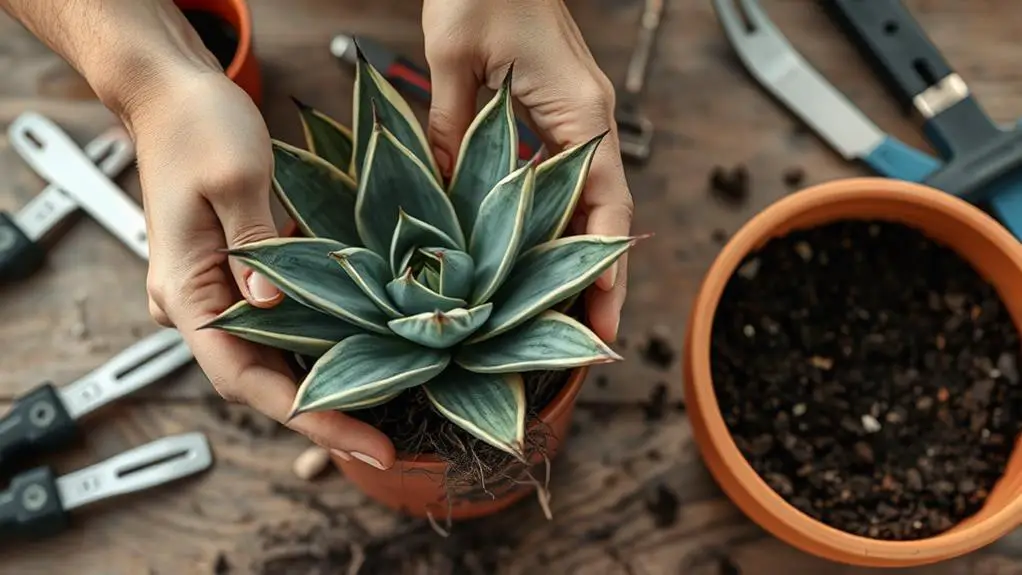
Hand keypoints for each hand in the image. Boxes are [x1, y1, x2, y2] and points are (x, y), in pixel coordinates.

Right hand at [131, 67, 395, 469]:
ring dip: (328, 388)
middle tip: (389, 446)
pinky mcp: (241, 277)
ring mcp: (219, 294)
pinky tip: (368, 359)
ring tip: (388, 415)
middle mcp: (198, 305)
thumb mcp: (236, 177)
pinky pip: (284, 326)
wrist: (173, 93)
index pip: (244, 378)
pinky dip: (325, 347)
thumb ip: (259, 246)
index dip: (307, 417)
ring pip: (276, 359)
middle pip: (263, 381)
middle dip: (326, 416)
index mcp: (185, 291)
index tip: (362, 443)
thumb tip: (276, 305)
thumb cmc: (197, 125)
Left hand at [421, 0, 632, 341]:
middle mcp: (591, 121)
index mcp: (582, 113)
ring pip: (584, 202)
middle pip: (604, 214)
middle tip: (581, 342)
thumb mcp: (456, 62)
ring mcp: (577, 118)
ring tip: (555, 314)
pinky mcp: (556, 114)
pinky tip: (528, 254)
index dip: (607, 269)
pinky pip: (561, 181)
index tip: (604, 323)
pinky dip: (552, 222)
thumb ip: (451, 133)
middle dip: (596, 278)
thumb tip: (439, 198)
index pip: (607, 205)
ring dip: (574, 255)